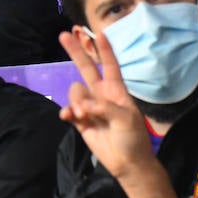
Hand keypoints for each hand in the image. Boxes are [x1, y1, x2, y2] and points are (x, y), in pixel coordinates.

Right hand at [58, 30, 155, 182]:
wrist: (127, 163)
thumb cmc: (133, 138)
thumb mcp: (126, 119)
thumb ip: (105, 107)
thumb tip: (83, 104)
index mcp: (116, 91)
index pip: (110, 65)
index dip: (105, 50)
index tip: (99, 33)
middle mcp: (101, 94)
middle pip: (86, 68)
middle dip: (76, 51)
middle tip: (64, 34)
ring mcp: (89, 107)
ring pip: (75, 91)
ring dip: (76, 100)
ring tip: (82, 115)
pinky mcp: (80, 121)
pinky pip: (68, 109)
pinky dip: (68, 112)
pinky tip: (70, 117)